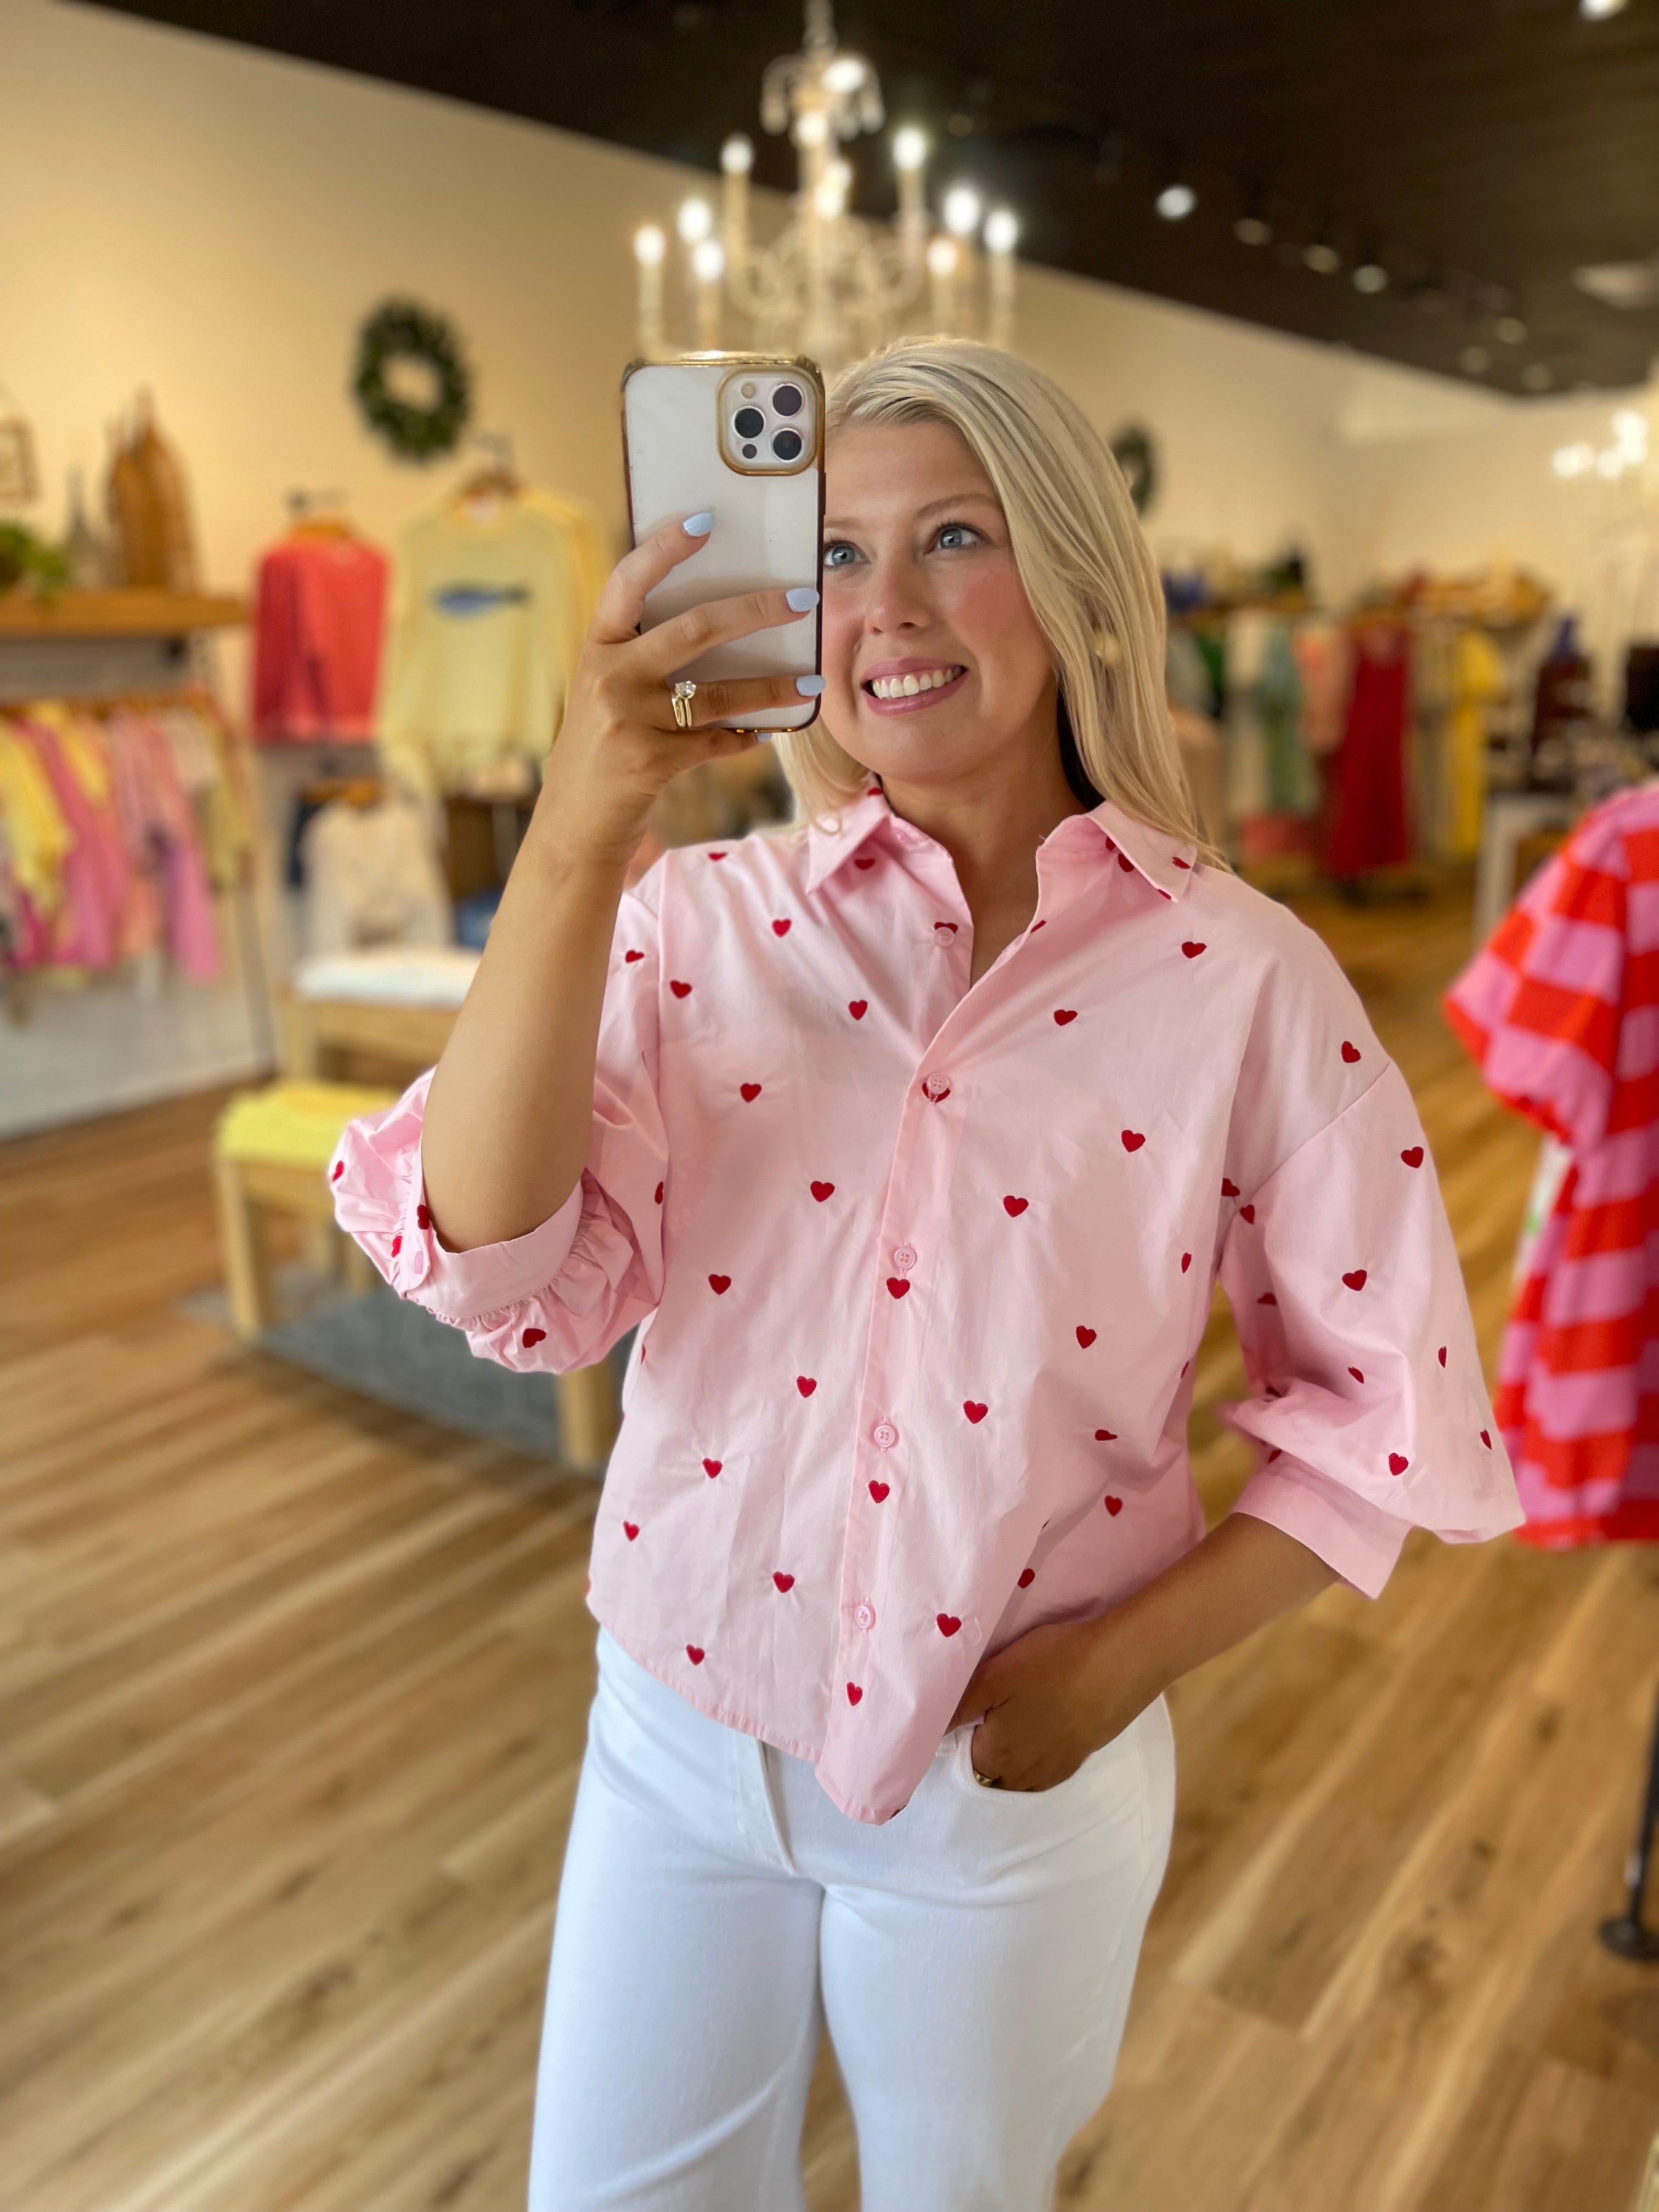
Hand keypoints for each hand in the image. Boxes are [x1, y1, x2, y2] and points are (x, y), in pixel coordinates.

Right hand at [531, 514, 818, 869]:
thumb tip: (727, 625)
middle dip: (757, 610)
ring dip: (772, 687)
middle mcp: (608, 675)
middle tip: (803, 599)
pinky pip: (715, 742)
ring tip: (811, 681)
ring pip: (719, 693)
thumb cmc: (602, 747)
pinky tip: (765, 732)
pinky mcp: (649, 760)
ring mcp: (627, 719)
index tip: (704, 519)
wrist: (573, 822)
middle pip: (696, 627)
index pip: (629, 581)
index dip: (664, 547)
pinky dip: (744, 738)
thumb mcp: (608, 692)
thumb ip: (644, 657)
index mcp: (598, 646)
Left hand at [946, 1611, 1163, 1792]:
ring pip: (1017, 1772)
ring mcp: (1055, 1771)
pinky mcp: (1081, 1758)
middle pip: (988, 1771)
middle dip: (981, 1746)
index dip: (956, 1732)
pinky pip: (1045, 1765)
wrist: (1122, 1663)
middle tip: (987, 1706)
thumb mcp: (993, 1677)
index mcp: (994, 1758)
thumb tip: (921, 1732)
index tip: (963, 1706)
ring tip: (1013, 1713)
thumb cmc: (1051, 1666)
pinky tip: (1042, 1721)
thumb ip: (955, 1709)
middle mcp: (1022, 1776)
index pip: (958, 1759)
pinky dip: (1036, 1751)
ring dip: (1009, 1751)